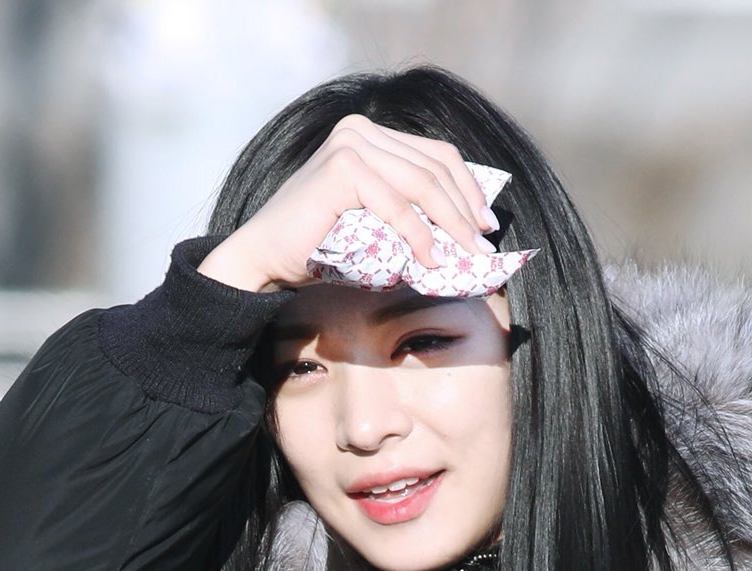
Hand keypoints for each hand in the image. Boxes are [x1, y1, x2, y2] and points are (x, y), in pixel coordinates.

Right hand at [196, 114, 498, 293]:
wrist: (266, 257)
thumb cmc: (318, 246)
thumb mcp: (374, 220)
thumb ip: (408, 208)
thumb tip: (463, 229)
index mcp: (369, 133)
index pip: (435, 154)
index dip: (467, 188)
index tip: (485, 223)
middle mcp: (360, 130)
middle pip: (434, 167)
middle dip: (465, 209)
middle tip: (483, 245)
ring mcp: (350, 144)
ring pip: (421, 184)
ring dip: (450, 224)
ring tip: (465, 256)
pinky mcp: (342, 168)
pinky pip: (396, 205)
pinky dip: (419, 234)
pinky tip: (432, 259)